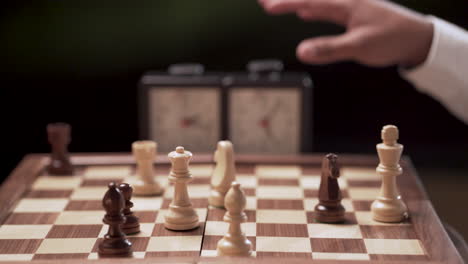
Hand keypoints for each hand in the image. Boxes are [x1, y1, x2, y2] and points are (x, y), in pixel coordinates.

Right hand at [258, 0, 433, 67]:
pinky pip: (326, 7)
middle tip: (264, 1)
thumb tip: (301, 51)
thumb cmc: (393, 39)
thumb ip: (329, 49)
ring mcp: (350, 6)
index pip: (309, 2)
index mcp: (346, 4)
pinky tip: (306, 14)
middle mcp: (347, 1)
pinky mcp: (354, 14)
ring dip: (297, 2)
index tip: (266, 6)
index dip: (286, 4)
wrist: (418, 38)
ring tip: (278, 4)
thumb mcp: (359, 47)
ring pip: (317, 1)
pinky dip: (311, 9)